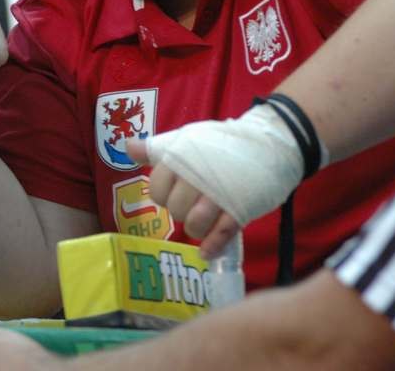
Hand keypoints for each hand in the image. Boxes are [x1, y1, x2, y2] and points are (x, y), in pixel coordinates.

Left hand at [127, 139, 239, 257]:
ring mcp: (218, 194)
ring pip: (194, 225)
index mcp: (179, 160)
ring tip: (203, 223)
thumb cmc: (221, 144)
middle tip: (193, 206)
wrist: (267, 144)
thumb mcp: (186, 140)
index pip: (156, 190)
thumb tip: (127, 147)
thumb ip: (155, 149)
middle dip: (181, 212)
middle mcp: (195, 177)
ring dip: (196, 229)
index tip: (175, 191)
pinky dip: (212, 246)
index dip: (164, 195)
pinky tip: (206, 253)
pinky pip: (221, 233)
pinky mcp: (240, 209)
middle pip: (175, 210)